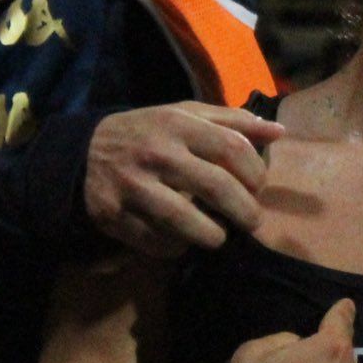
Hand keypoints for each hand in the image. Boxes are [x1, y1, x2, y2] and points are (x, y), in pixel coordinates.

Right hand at [83, 102, 284, 255]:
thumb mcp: (185, 116)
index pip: (233, 149)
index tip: (257, 187)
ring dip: (213, 235)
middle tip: (252, 221)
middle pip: (217, 188)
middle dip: (245, 211)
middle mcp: (157, 153)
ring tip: (219, 235)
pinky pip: (156, 242)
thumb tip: (279, 132)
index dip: (256, 173)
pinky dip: (176, 247)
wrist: (84, 151)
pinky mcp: (114, 215)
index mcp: (178, 124)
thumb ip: (232, 122)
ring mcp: (133, 185)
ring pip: (186, 221)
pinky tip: (183, 240)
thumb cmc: (148, 134)